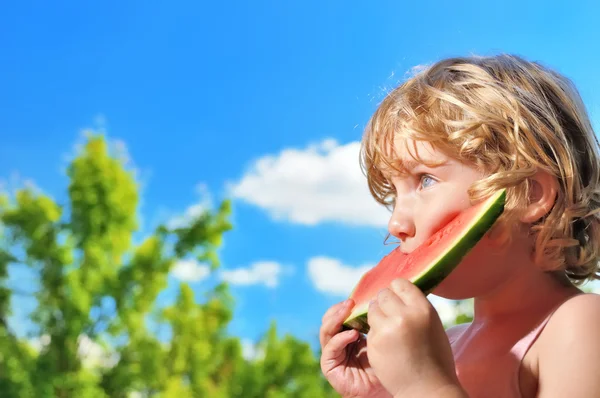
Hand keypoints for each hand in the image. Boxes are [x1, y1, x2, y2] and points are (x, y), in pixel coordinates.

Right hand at [319, 299, 390, 397]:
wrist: (388, 388)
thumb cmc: (387, 364)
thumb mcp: (379, 337)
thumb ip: (372, 322)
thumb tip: (375, 299)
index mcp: (347, 335)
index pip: (338, 316)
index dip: (344, 306)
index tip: (356, 298)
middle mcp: (337, 343)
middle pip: (328, 321)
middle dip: (338, 310)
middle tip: (350, 303)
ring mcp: (332, 355)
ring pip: (326, 332)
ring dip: (336, 319)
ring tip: (348, 311)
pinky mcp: (330, 367)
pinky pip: (330, 349)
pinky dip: (340, 339)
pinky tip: (353, 334)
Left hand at [367, 278, 465, 396]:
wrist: (428, 388)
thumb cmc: (435, 357)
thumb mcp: (433, 325)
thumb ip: (416, 307)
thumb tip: (400, 291)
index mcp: (423, 309)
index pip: (400, 284)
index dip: (398, 290)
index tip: (398, 298)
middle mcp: (404, 316)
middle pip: (383, 294)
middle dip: (385, 302)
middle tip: (390, 313)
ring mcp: (387, 329)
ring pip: (373, 308)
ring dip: (377, 315)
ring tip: (388, 328)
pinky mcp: (375, 342)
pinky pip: (369, 327)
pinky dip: (374, 332)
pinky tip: (385, 343)